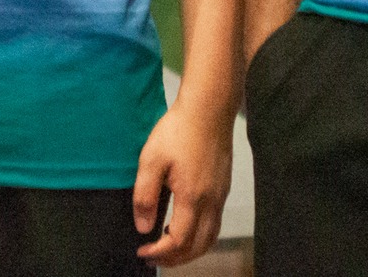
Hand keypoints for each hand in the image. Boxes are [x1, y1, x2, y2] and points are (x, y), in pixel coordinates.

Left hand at [133, 93, 232, 265]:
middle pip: (198, 247)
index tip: (143, 250)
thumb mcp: (151, 160)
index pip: (178, 241)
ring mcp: (221, 195)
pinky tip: (186, 227)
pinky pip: (215, 223)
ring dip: (190, 251)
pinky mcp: (223, 187)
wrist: (209, 108)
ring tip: (169, 250)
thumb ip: (145, 196)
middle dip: (175, 259)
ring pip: (211, 237)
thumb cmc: (179, 130)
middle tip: (154, 258)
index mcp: (192, 197)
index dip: (160, 253)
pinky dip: (201, 236)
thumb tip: (143, 227)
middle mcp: (211, 201)